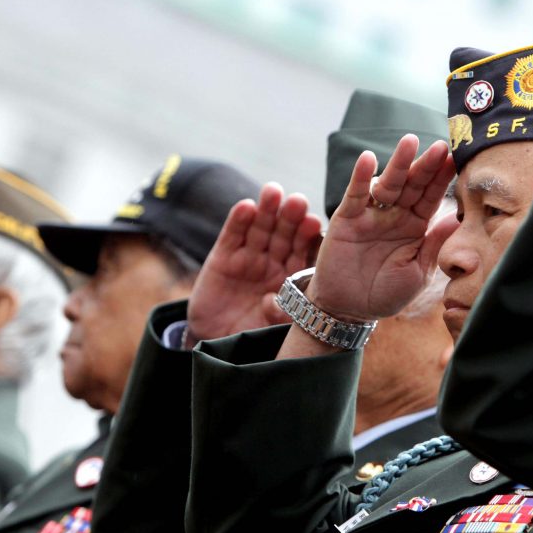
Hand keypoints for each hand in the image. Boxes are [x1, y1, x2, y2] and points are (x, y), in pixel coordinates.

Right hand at [186, 187, 321, 344]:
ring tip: (273, 192)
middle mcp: (273, 262)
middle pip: (284, 234)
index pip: (304, 251)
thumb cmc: (253, 334)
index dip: (308, 237)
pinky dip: (238, 221)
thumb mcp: (269, 328)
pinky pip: (232, 236)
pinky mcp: (223, 257)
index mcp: (293, 276)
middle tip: (297, 201)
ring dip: (266, 210)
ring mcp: (249, 257)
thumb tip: (272, 302)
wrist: (217, 340)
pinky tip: (246, 206)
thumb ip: (277, 316)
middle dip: (290, 217)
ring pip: (260, 229)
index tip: (315, 223)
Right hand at [306, 135, 454, 322]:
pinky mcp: (347, 219)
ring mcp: (371, 214)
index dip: (443, 179)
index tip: (457, 159)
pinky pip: (355, 194)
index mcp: (416, 226)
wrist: (349, 311)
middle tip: (440, 146)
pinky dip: (361, 177)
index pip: (432, 197)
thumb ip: (434, 245)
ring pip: (388, 184)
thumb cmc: (386, 294)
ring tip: (409, 143)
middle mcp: (395, 215)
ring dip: (398, 163)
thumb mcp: (417, 273)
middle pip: (413, 184)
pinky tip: (368, 160)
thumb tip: (458, 219)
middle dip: (426, 165)